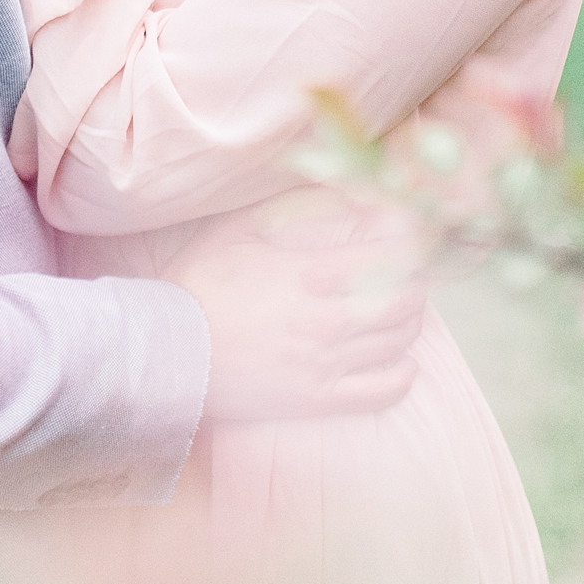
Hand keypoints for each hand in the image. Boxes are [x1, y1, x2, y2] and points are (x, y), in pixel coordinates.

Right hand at [165, 191, 427, 420]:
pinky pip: (383, 392)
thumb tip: (326, 184)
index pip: (392, 258)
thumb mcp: (238, 230)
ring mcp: (325, 364)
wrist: (168, 349)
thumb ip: (285, 206)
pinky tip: (396, 361)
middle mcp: (328, 321)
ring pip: (399, 345)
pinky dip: (401, 375)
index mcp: (312, 274)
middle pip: (406, 303)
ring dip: (409, 324)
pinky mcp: (317, 400)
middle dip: (416, 283)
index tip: (411, 236)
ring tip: (397, 310)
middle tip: (407, 273)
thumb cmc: (200, 284)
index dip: (412, 244)